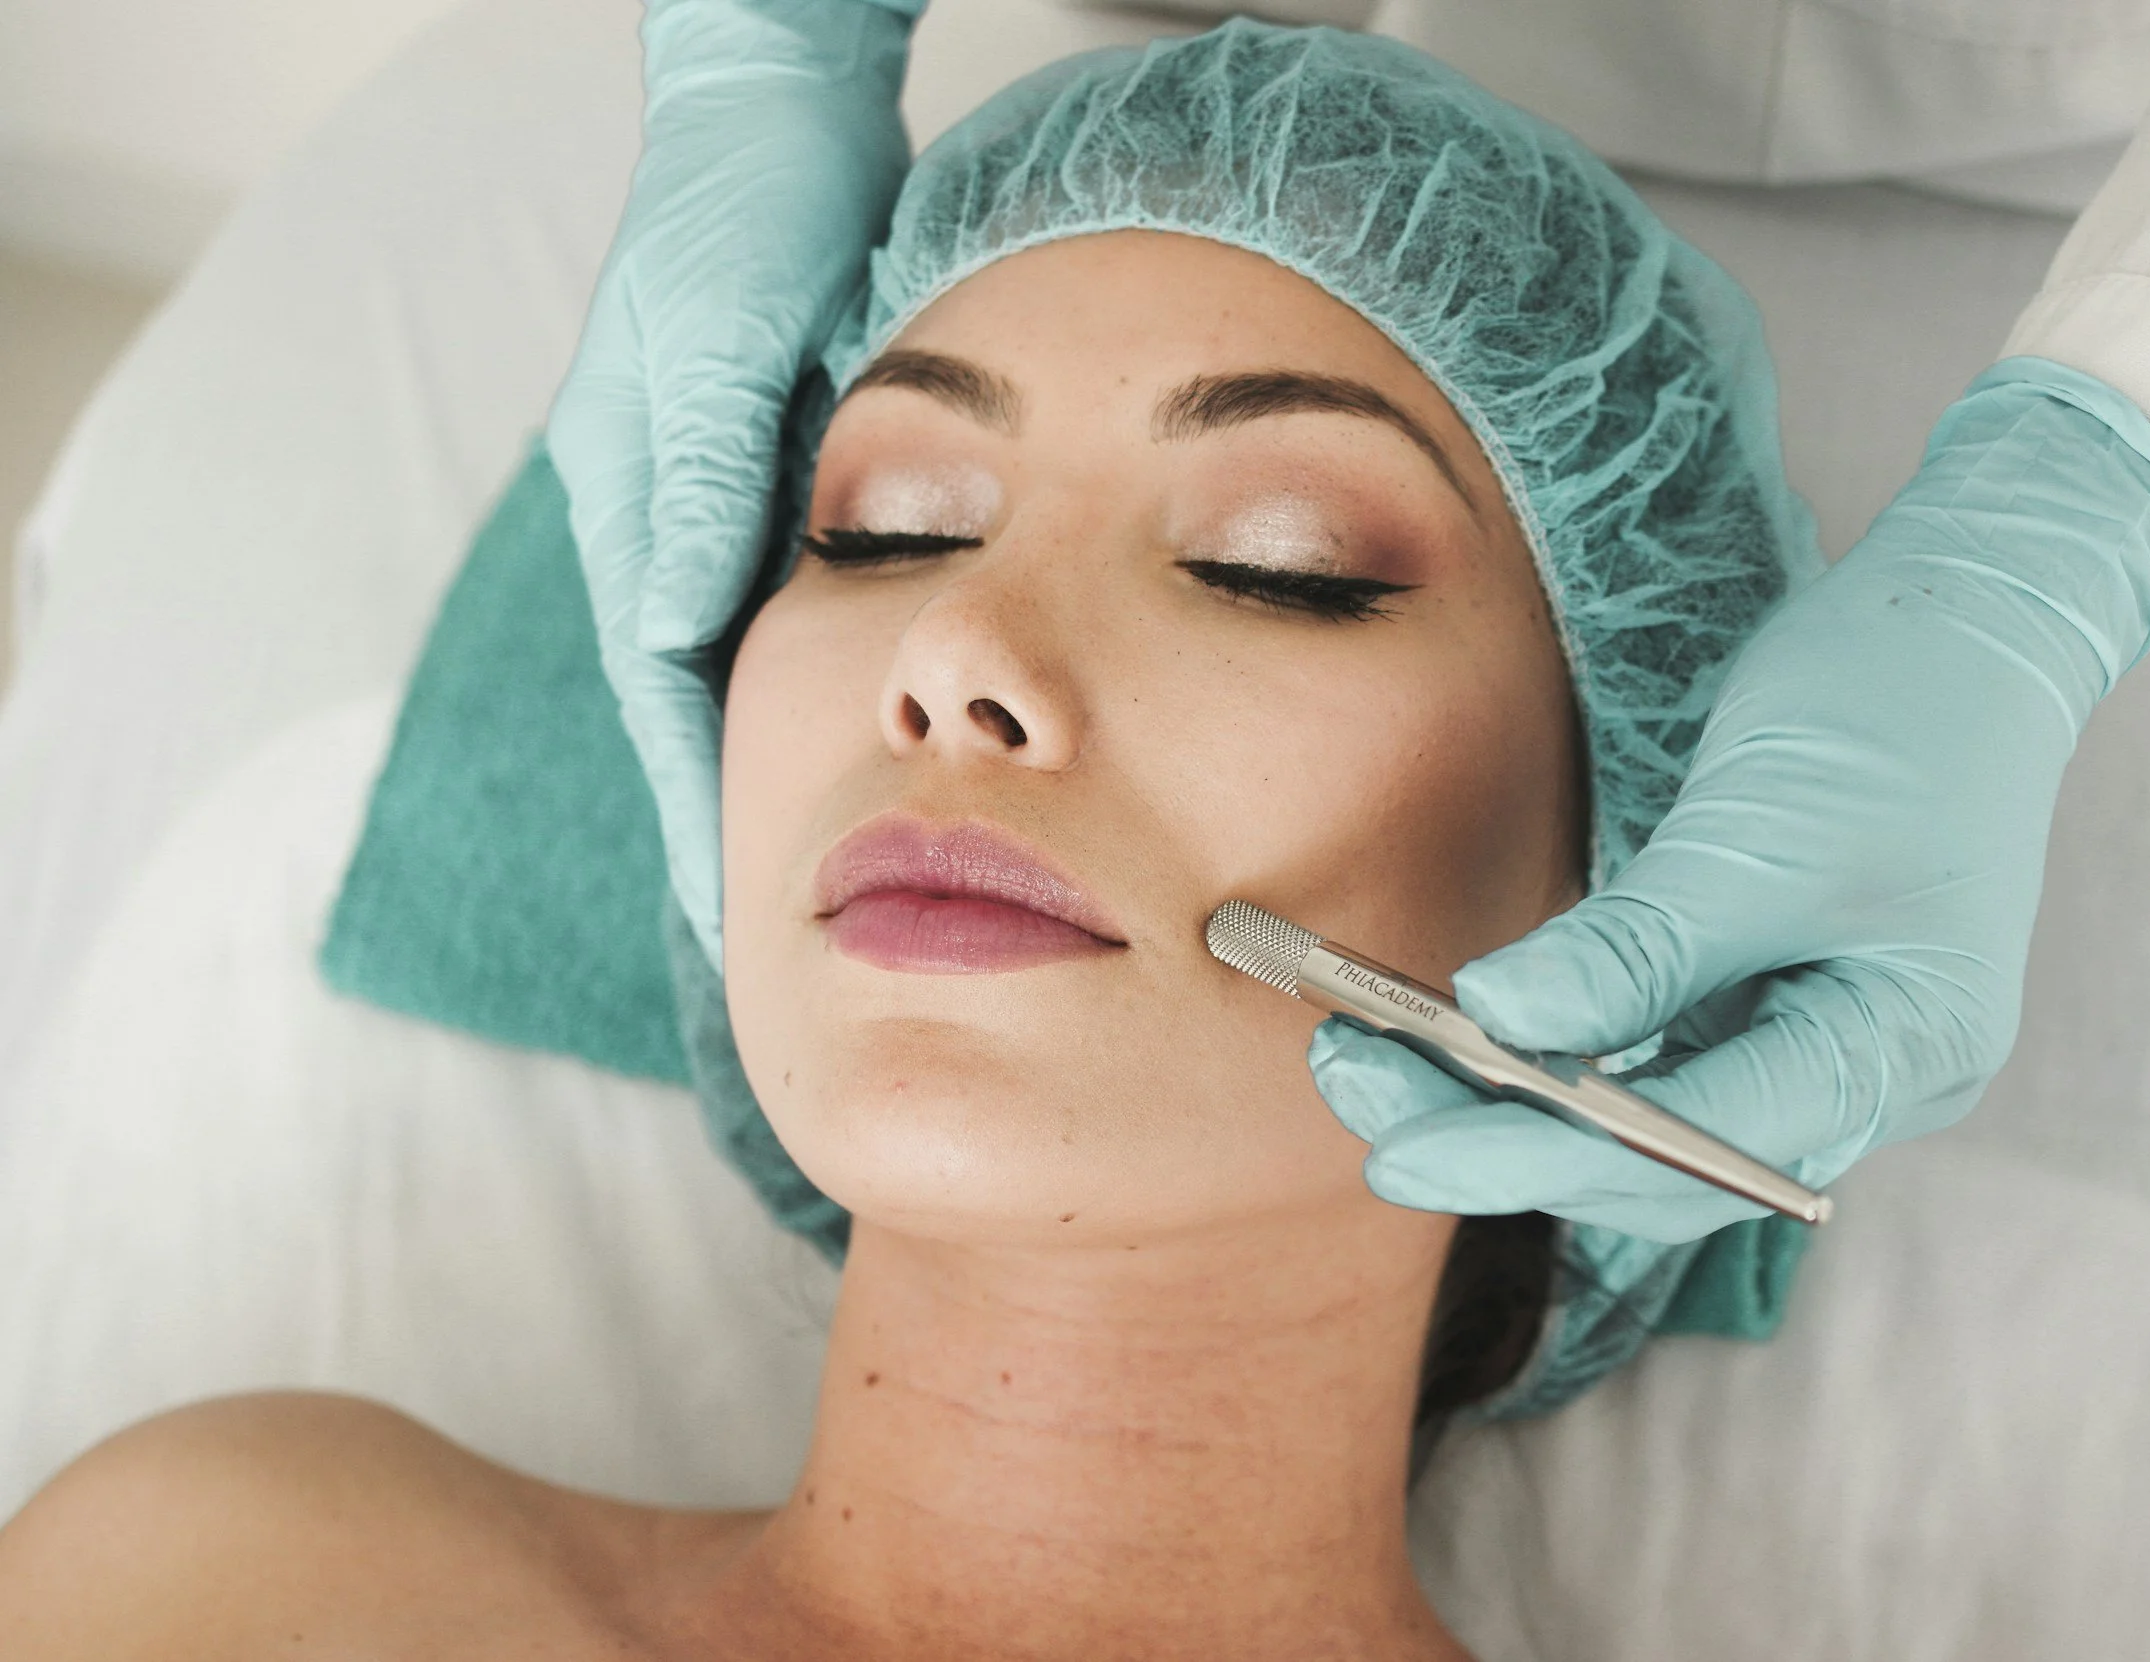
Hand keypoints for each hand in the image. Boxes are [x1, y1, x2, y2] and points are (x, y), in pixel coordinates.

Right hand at [548, 0, 916, 963]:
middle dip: (742, 820)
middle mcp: (671, 516)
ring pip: (759, 667)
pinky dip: (836, 687)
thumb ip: (700, 485)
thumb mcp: (715, 340)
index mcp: (633, 500)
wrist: (789, 104)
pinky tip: (881, 744)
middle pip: (702, 703)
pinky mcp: (785, 476)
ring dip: (792, 765)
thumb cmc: (746, 207)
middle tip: (793, 941)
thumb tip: (678, 634)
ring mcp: (727, 499)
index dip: (704, 811)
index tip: (742, 917)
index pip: (665, 694)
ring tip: (843, 876)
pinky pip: (807, 611)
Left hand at [1310, 360, 2149, 1243]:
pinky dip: (1559, 1051)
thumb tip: (1496, 1024)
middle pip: (1662, 1164)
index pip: (1695, 1154)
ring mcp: (1823, 1039)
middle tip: (1357, 1095)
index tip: (1401, 1151)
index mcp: (1900, 1052)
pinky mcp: (1776, 993)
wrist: (1974, 614)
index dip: (1539, 1158)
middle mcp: (1869, 1076)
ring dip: (1513, 1103)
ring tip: (1374, 1062)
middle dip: (1504, 1141)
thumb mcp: (1758, 833)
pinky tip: (1464, 1036)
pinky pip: (1654, 1060)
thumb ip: (1636, 948)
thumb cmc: (1896, 708)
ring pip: (1646, 1121)